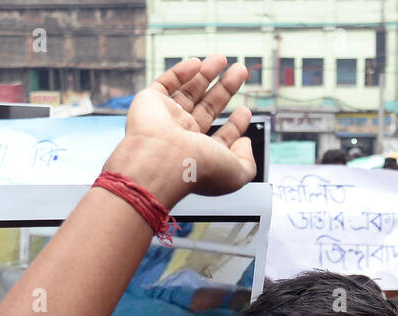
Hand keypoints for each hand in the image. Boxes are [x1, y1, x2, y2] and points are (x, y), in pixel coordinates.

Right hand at [107, 55, 255, 204]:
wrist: (162, 160)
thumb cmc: (197, 170)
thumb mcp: (236, 174)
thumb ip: (248, 163)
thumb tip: (244, 142)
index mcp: (201, 156)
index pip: (220, 138)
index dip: (235, 125)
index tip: (245, 111)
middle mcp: (183, 138)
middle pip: (208, 108)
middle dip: (225, 89)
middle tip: (240, 71)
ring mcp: (166, 119)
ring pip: (189, 92)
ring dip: (206, 74)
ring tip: (222, 58)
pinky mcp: (150, 102)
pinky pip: (165, 83)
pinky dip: (180, 72)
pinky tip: (197, 63)